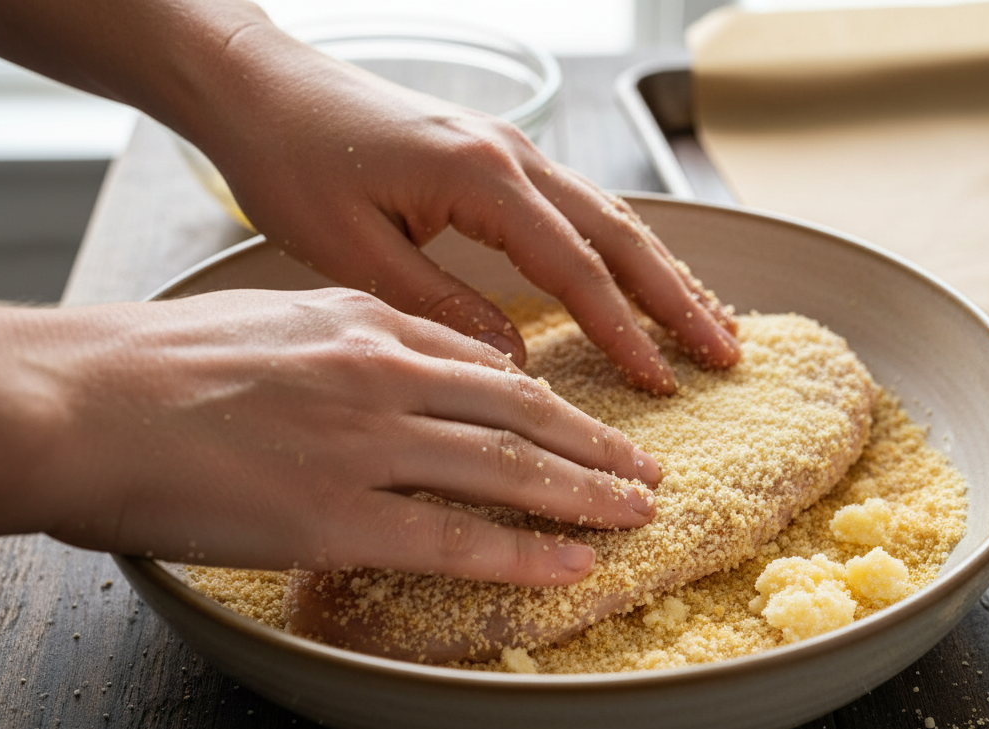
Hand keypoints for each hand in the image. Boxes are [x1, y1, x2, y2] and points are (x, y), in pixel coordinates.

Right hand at [0, 290, 659, 582]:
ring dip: (585, 492)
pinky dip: (525, 551)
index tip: (586, 422)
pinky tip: (572, 560)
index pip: (486, 364)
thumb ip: (352, 341)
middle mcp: (383, 373)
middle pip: (521, 412)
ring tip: (637, 510)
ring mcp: (367, 444)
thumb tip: (408, 370)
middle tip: (645, 467)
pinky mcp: (338, 515)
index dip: (550, 399)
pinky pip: (456, 536)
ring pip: (508, 468)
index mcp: (365, 323)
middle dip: (595, 444)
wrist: (79, 401)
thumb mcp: (274, 322)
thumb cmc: (159, 366)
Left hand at [193, 25, 740, 393]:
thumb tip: (513, 360)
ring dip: (663, 271)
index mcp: (480, 177)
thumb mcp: (353, 249)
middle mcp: (512, 156)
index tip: (660, 382)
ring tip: (709, 322)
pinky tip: (641, 279)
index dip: (622, 330)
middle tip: (727, 352)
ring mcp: (511, 151)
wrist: (260, 86)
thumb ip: (439, 304)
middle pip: (620, 234)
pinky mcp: (497, 157)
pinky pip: (580, 207)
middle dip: (678, 298)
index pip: (575, 265)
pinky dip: (622, 249)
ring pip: (611, 216)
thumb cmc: (291, 160)